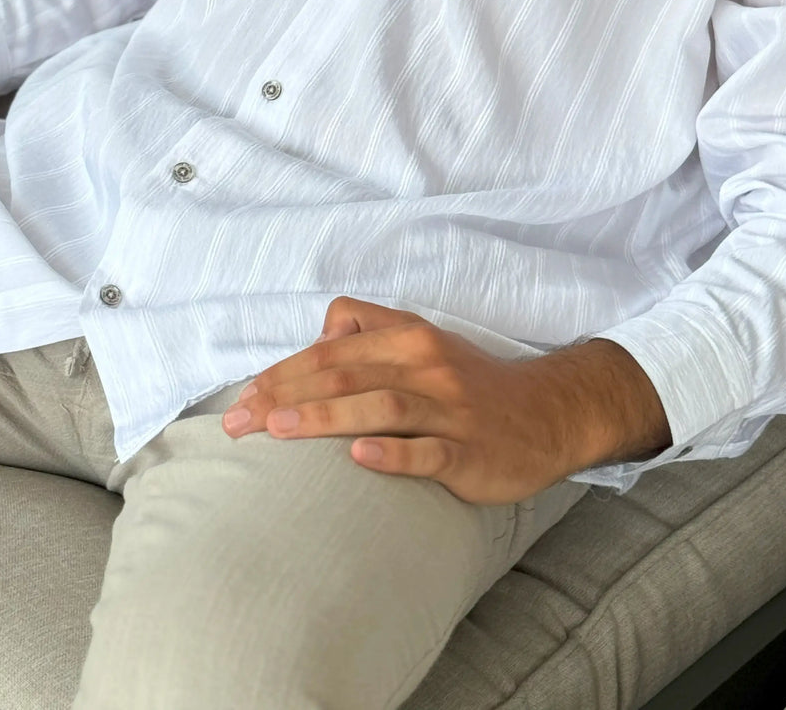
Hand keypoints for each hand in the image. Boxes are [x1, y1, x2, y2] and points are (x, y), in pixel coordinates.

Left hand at [220, 296, 578, 504]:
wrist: (546, 413)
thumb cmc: (468, 382)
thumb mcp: (421, 340)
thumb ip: (368, 328)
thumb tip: (316, 333)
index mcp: (408, 337)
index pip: (331, 349)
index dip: (282, 372)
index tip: (242, 400)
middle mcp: (426, 366)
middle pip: (345, 373)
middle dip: (285, 396)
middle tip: (239, 422)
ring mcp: (449, 409)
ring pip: (381, 406)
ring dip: (326, 416)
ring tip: (280, 430)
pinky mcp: (470, 451)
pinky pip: (429, 451)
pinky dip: (393, 453)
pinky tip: (359, 458)